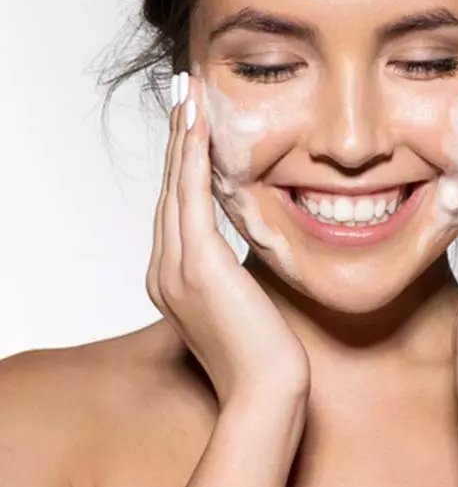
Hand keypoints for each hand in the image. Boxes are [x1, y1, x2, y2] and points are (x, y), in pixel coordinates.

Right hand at [145, 72, 310, 408]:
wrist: (265, 394)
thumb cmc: (261, 352)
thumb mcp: (239, 301)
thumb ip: (232, 270)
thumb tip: (247, 242)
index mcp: (171, 278)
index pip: (176, 208)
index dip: (183, 162)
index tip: (193, 124)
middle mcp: (164, 270)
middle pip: (169, 189)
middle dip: (178, 138)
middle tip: (183, 92)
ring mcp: (174, 268)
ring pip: (176, 186)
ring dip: (183, 135)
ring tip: (186, 93)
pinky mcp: (197, 265)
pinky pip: (191, 197)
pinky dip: (193, 157)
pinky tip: (198, 125)